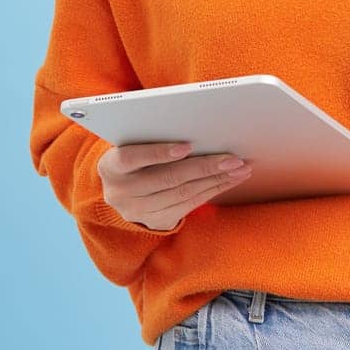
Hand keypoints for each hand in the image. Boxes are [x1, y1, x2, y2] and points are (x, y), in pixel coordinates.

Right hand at [98, 141, 253, 230]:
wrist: (122, 188)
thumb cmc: (135, 153)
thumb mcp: (133, 143)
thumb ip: (152, 136)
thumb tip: (196, 127)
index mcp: (109, 167)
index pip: (131, 158)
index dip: (158, 153)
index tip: (187, 145)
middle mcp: (119, 193)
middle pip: (166, 179)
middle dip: (203, 167)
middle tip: (232, 158)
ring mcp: (137, 212)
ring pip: (182, 194)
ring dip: (216, 180)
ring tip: (240, 168)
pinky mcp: (156, 222)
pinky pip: (190, 205)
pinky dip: (213, 190)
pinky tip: (230, 179)